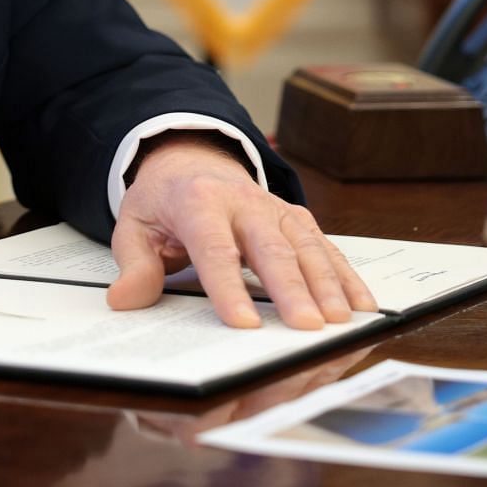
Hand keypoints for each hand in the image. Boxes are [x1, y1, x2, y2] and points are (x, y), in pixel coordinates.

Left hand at [106, 134, 375, 329]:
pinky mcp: (296, 218)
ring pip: (305, 246)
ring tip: (340, 321)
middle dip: (291, 289)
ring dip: (326, 284)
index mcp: (198, 202)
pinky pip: (325, 246)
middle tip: (306, 327)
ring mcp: (275, 209)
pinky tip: (361, 304)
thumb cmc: (164, 201)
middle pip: (271, 248)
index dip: (229, 288)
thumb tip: (125, 299)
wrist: (191, 158)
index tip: (243, 325)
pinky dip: (346, 275)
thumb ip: (134, 263)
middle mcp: (243, 202)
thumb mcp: (134, 225)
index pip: (215, 249)